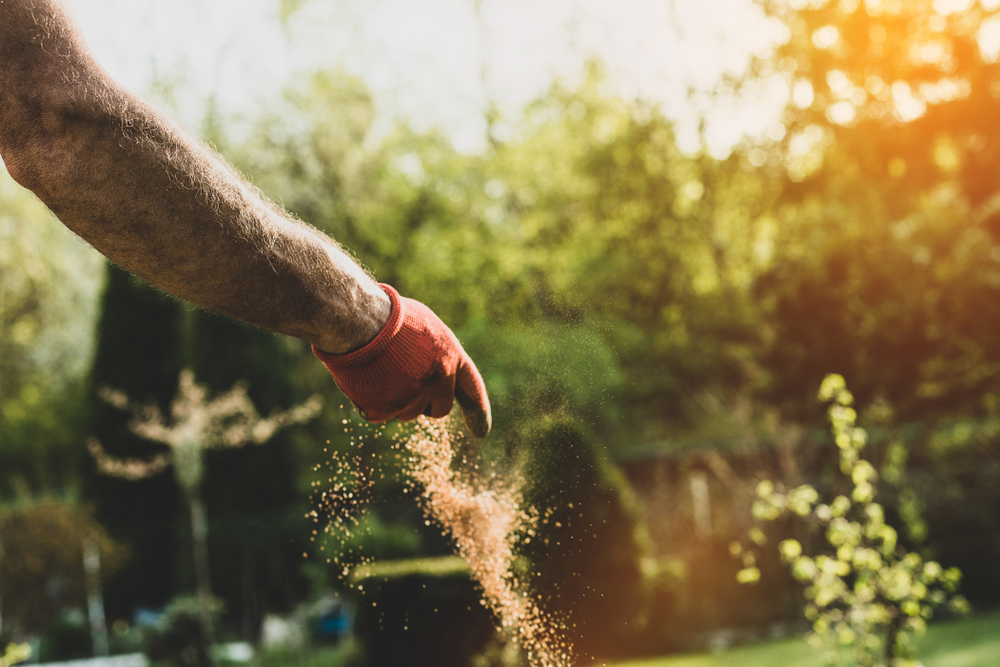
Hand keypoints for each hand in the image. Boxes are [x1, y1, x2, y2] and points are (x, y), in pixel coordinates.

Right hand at [313, 284, 491, 436]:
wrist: (361, 320)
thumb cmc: (388, 316)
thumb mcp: (423, 325)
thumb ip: (435, 352)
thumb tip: (432, 368)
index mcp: (452, 357)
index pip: (472, 389)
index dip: (478, 411)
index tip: (481, 432)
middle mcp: (440, 380)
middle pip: (439, 410)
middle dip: (425, 404)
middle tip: (404, 384)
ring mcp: (415, 396)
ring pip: (408, 413)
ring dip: (396, 401)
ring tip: (380, 371)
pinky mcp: (389, 408)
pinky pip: (381, 414)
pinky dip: (371, 402)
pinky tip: (365, 379)